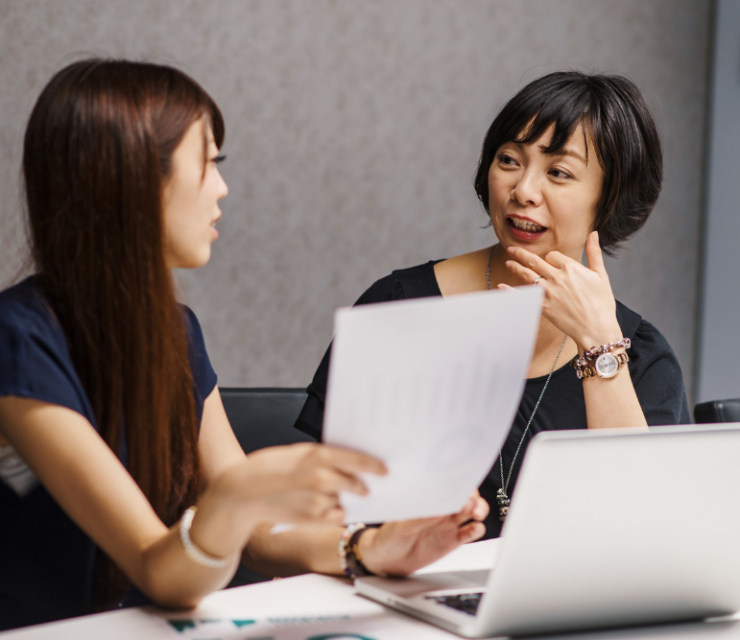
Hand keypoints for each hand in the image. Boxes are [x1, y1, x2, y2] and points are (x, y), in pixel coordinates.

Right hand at [205, 443, 386, 536]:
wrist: (242, 493)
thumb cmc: (267, 468)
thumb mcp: (296, 452)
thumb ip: (322, 456)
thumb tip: (346, 460)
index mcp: (318, 456)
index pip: (357, 460)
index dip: (374, 465)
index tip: (384, 469)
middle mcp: (322, 478)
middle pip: (357, 483)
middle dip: (361, 484)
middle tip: (366, 485)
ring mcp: (318, 501)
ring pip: (345, 499)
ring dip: (344, 497)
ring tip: (329, 493)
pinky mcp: (313, 519)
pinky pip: (335, 515)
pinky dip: (334, 511)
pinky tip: (321, 506)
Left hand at [357, 491, 488, 576]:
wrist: (386, 560)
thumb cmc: (389, 536)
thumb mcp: (401, 526)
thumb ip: (420, 519)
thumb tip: (438, 511)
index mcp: (427, 499)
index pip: (447, 485)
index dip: (458, 483)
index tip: (463, 486)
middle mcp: (440, 509)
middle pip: (465, 497)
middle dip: (473, 497)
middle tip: (471, 504)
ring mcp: (447, 524)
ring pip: (471, 512)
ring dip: (478, 510)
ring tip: (476, 514)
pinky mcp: (451, 541)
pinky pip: (469, 533)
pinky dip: (476, 529)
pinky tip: (474, 529)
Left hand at [499, 231, 621, 349]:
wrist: (596, 328)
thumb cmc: (601, 303)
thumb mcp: (601, 275)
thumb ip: (594, 253)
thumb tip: (593, 234)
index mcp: (571, 267)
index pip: (553, 255)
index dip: (551, 258)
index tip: (550, 262)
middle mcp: (557, 277)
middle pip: (534, 261)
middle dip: (521, 254)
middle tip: (512, 250)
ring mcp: (548, 292)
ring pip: (527, 275)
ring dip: (515, 267)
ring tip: (508, 262)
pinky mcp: (542, 306)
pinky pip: (523, 296)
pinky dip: (510, 291)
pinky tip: (501, 286)